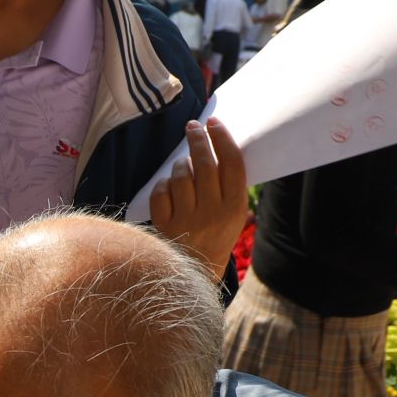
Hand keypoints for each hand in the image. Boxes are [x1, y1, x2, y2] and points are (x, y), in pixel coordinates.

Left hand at [147, 117, 248, 273]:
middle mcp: (213, 212)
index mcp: (235, 207)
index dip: (222, 138)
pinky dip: (163, 184)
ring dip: (180, 164)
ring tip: (183, 164)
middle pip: (204, 164)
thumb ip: (227, 186)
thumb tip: (214, 145)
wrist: (195, 273)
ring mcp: (188, 220)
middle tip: (192, 126)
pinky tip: (169, 186)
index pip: (232, 163)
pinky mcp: (165, 226)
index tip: (214, 123)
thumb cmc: (215, 235)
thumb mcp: (232, 215)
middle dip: (197, 139)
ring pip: (180, 176)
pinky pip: (161, 192)